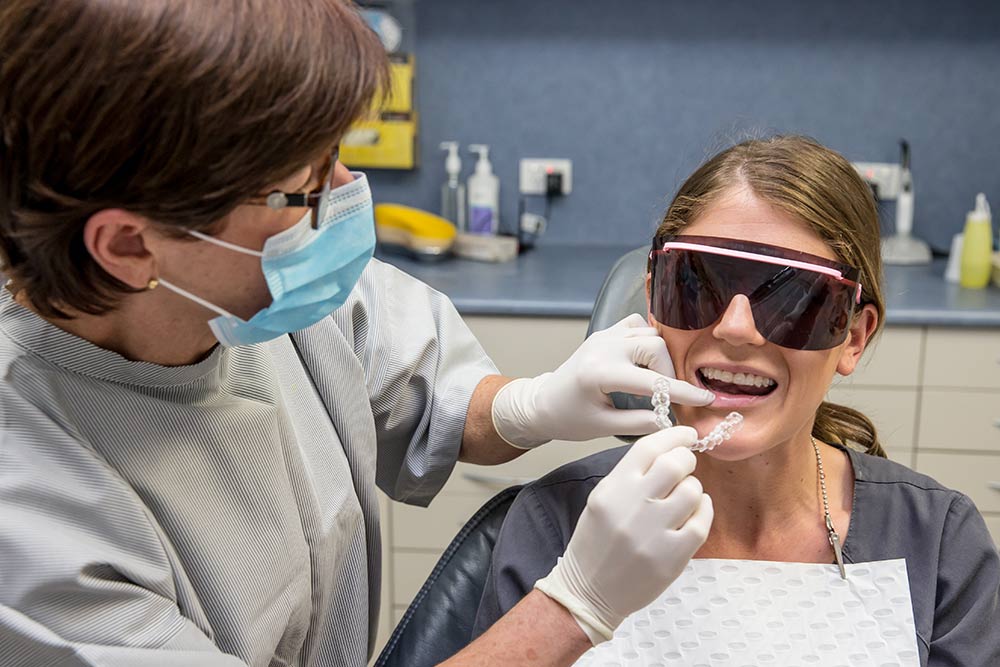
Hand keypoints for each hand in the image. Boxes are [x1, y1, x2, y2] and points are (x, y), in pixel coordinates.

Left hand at [491, 313, 714, 447]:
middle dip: (668, 371)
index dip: (682, 391)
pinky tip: (646, 361)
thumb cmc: (568, 419)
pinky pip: (636, 325)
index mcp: (600, 373)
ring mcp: (604, 336)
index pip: (652, 381)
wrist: (542, 403)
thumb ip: (640, 422)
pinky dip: (647, 339)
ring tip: (657, 381)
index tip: (706, 398)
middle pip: (655, 346)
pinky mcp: (604, 333)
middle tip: (667, 395)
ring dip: (660, 356)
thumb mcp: (603, 427)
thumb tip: (672, 422)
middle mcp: (603, 347)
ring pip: (649, 333)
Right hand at [534, 426, 712, 643]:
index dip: (674, 435)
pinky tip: (696, 512)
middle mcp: (632, 507)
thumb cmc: (596, 542)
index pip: (648, 448)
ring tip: (685, 496)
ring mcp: (653, 533)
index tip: (687, 434)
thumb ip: (631, 476)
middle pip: (675, 464)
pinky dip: (703, 511)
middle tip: (686, 466)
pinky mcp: (671, 557)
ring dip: (694, 488)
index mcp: (612, 489)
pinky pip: (701, 522)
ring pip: (692, 491)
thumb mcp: (602, 500)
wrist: (589, 591)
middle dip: (687, 459)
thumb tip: (669, 451)